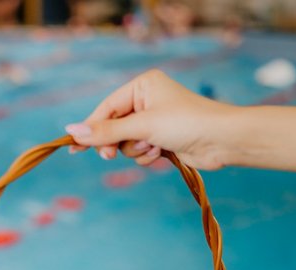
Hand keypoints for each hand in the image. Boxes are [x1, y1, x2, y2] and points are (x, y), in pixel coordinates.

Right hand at [64, 69, 235, 169]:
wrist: (222, 140)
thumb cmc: (186, 123)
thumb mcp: (143, 126)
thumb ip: (106, 131)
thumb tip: (73, 132)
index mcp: (142, 86)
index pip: (106, 108)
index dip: (90, 128)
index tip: (73, 147)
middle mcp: (147, 100)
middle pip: (113, 127)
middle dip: (116, 142)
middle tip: (110, 156)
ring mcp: (154, 120)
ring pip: (126, 142)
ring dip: (136, 150)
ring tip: (153, 148)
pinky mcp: (161, 139)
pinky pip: (139, 151)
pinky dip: (146, 155)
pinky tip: (160, 153)